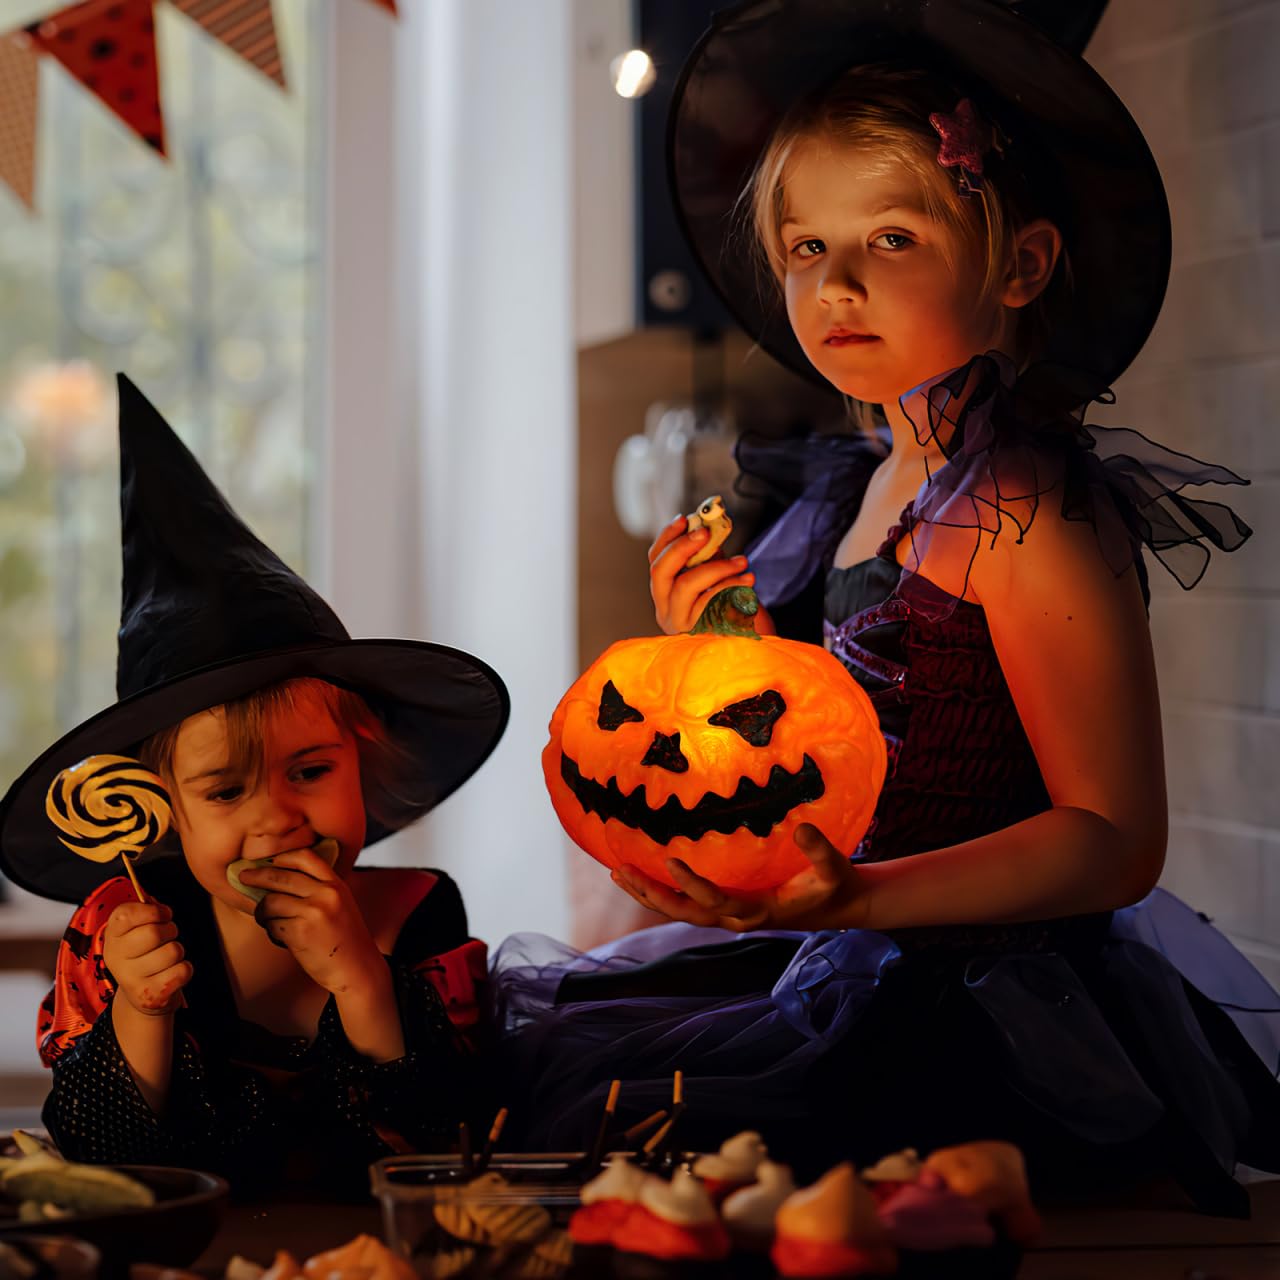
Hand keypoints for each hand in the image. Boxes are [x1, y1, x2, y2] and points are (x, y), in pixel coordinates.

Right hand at [102, 901, 191, 1016]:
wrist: (143, 996)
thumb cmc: (145, 954)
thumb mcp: (138, 931)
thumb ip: (145, 910)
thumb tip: (148, 896)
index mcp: (112, 936)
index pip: (126, 914)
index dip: (153, 910)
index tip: (163, 914)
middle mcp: (116, 958)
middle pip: (154, 932)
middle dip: (170, 930)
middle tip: (167, 936)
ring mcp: (131, 979)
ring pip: (172, 951)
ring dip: (178, 951)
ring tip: (167, 958)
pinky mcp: (150, 996)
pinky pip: (182, 970)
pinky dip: (184, 969)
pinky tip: (171, 973)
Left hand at [237, 848, 385, 995]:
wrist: (357, 969)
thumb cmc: (345, 937)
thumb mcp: (341, 903)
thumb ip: (319, 888)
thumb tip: (277, 876)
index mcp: (336, 884)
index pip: (305, 857)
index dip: (282, 856)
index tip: (268, 861)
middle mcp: (326, 894)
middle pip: (280, 876)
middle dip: (257, 876)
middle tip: (244, 878)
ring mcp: (313, 913)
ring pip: (270, 902)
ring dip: (262, 912)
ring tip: (268, 920)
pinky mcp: (300, 933)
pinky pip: (272, 925)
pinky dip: (272, 932)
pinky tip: (281, 938)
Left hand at [610, 824, 868, 931]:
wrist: (835, 906)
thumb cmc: (833, 885)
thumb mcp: (834, 868)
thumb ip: (819, 851)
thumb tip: (804, 828)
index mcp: (758, 912)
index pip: (717, 902)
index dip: (693, 885)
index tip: (671, 860)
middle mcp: (737, 918)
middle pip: (685, 913)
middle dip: (652, 895)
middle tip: (622, 871)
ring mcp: (728, 915)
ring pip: (680, 911)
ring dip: (649, 895)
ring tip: (619, 873)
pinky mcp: (724, 907)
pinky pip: (686, 902)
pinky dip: (662, 891)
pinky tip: (641, 872)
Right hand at [648, 515, 753, 634]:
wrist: (757, 645)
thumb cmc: (735, 610)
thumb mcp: (718, 578)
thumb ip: (708, 557)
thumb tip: (710, 527)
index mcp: (667, 596)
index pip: (656, 562)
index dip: (667, 538)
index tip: (685, 518)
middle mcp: (667, 612)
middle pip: (660, 573)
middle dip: (682, 547)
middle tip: (705, 533)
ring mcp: (682, 626)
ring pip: (685, 586)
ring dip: (715, 567)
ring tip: (742, 561)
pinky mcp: (702, 636)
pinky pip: (710, 603)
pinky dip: (730, 587)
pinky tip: (748, 582)